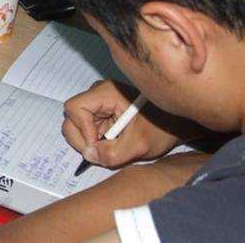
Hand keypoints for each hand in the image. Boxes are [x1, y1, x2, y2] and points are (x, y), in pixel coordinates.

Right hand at [62, 80, 182, 167]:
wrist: (176, 126)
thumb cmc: (162, 129)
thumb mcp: (139, 145)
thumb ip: (112, 153)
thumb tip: (88, 155)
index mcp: (106, 92)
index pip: (74, 107)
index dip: (81, 129)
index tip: (97, 144)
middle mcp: (98, 94)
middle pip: (72, 117)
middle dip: (83, 139)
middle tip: (101, 152)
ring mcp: (98, 103)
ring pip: (76, 124)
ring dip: (89, 141)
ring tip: (111, 147)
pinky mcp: (100, 113)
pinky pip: (85, 128)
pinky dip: (94, 141)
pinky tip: (112, 143)